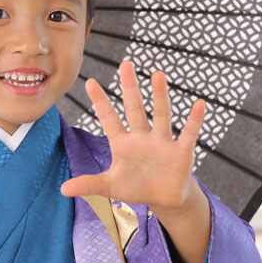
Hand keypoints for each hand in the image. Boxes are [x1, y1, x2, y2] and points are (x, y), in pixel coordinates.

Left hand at [61, 61, 204, 214]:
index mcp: (122, 143)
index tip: (90, 82)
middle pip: (134, 109)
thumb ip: (89, 184)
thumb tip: (62, 190)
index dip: (100, 102)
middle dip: (130, 88)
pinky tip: (199, 104)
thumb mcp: (110, 186)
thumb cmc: (135, 187)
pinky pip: (188, 133)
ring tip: (157, 75)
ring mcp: (162, 142)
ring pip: (161, 115)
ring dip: (160, 96)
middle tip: (125, 64)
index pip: (108, 118)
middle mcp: (141, 137)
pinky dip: (194, 120)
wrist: (163, 198)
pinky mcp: (181, 152)